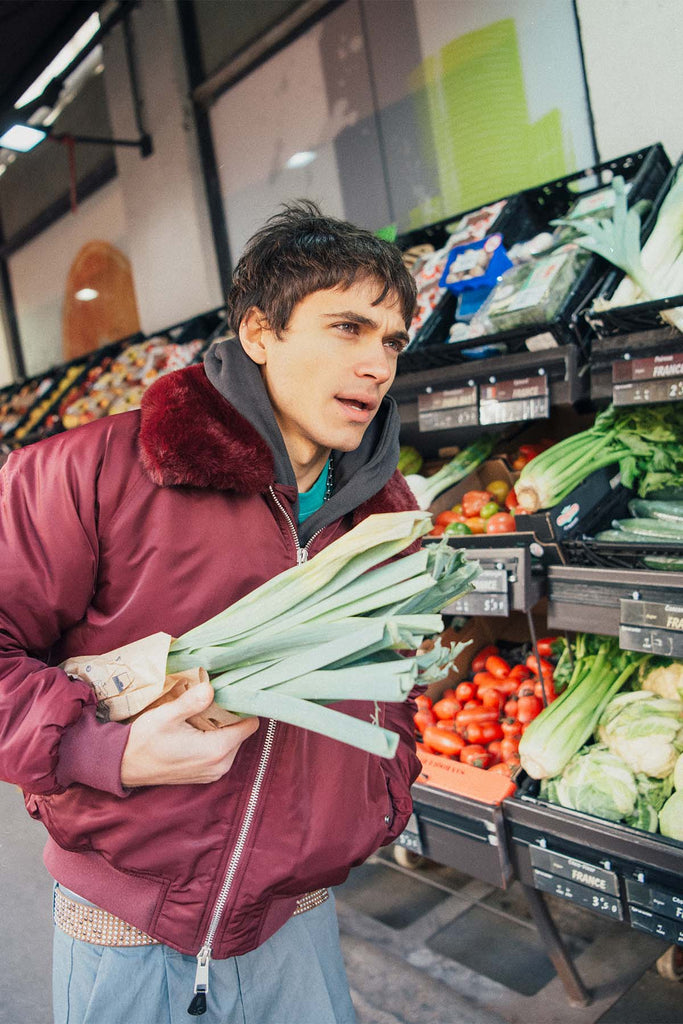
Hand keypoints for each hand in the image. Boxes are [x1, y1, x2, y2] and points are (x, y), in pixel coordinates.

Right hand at [120, 681, 258, 786]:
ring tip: (201, 712)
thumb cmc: (144, 741)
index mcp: (216, 750)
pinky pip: (221, 751)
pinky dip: (214, 737)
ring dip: (221, 726)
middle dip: (230, 715)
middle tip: (212, 699)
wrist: (124, 765)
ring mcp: (214, 772)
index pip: (250, 724)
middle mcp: (221, 765)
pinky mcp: (206, 774)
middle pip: (242, 732)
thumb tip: (211, 687)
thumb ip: (192, 702)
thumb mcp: (166, 716)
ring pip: (232, 740)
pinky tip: (197, 727)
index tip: (230, 692)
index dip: (243, 706)